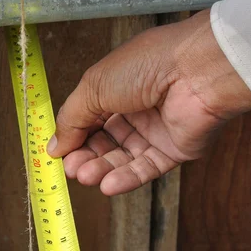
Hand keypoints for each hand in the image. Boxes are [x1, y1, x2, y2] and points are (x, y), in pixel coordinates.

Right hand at [47, 10, 250, 195]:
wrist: (196, 71)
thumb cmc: (146, 65)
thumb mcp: (94, 87)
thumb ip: (71, 118)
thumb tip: (53, 145)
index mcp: (116, 86)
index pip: (89, 116)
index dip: (73, 135)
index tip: (57, 153)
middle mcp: (136, 107)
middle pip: (104, 140)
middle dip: (86, 155)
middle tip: (71, 169)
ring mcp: (156, 129)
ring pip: (123, 157)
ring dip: (102, 169)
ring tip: (86, 176)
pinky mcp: (175, 149)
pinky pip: (147, 168)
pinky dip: (127, 178)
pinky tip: (108, 185)